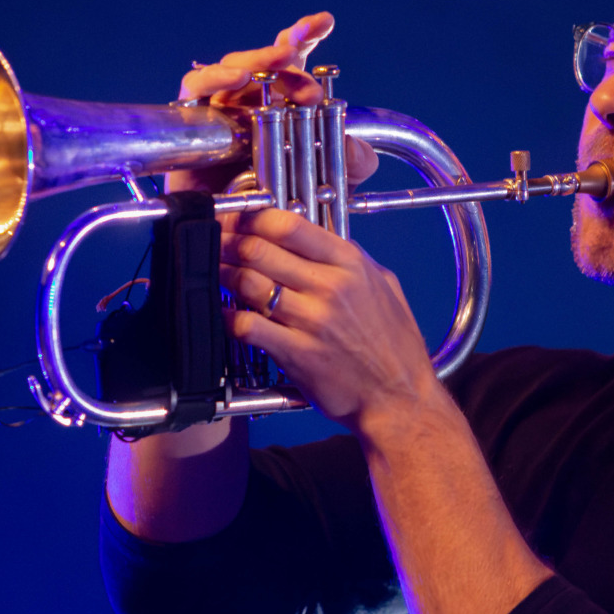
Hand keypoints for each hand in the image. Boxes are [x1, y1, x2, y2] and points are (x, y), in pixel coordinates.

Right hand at [168, 12, 377, 193]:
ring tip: (274, 60)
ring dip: (254, 59)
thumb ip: (355, 162)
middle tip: (298, 56)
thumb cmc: (283, 207)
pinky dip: (213, 78)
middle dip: (281, 53)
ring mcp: (221, 114)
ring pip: (230, 70)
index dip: (304, 35)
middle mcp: (249, 104)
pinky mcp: (193, 127)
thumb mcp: (335, 184)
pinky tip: (237, 79)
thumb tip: (355, 143)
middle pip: (260, 62)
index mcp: (282, 106)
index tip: (324, 22)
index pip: (292, 61)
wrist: (245, 242)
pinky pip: (195, 92)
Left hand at [219, 207, 438, 434]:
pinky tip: (224, 313)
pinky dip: (228, 316)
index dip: (251, 216)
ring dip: (222, 274)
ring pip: (248, 282)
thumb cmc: (394, 345)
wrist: (400, 397)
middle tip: (215, 242)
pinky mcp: (297, 353)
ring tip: (214, 272)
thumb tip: (318, 237)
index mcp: (350, 264)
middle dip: (228, 241)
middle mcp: (330, 287)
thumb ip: (349, 258)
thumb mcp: (383, 284)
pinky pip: (247, 325)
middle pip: (259, 248)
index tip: (237, 218)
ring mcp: (312, 321)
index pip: (288, 224)